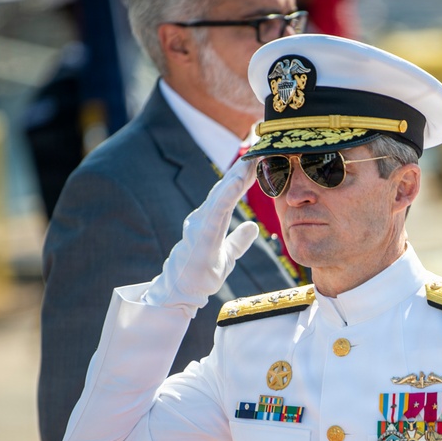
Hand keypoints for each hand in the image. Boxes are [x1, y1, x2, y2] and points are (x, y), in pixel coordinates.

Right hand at [144, 158, 259, 311]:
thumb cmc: (199, 275)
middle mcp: (204, 217)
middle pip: (226, 187)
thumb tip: (252, 227)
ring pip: (221, 194)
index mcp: (211, 220)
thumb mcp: (227, 257)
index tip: (260, 158)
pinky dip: (226, 194)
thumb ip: (238, 241)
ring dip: (236, 176)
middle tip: (258, 146)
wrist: (181, 294)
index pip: (230, 193)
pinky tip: (237, 181)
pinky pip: (216, 211)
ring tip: (251, 159)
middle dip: (242, 167)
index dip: (245, 176)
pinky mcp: (200, 235)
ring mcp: (200, 224)